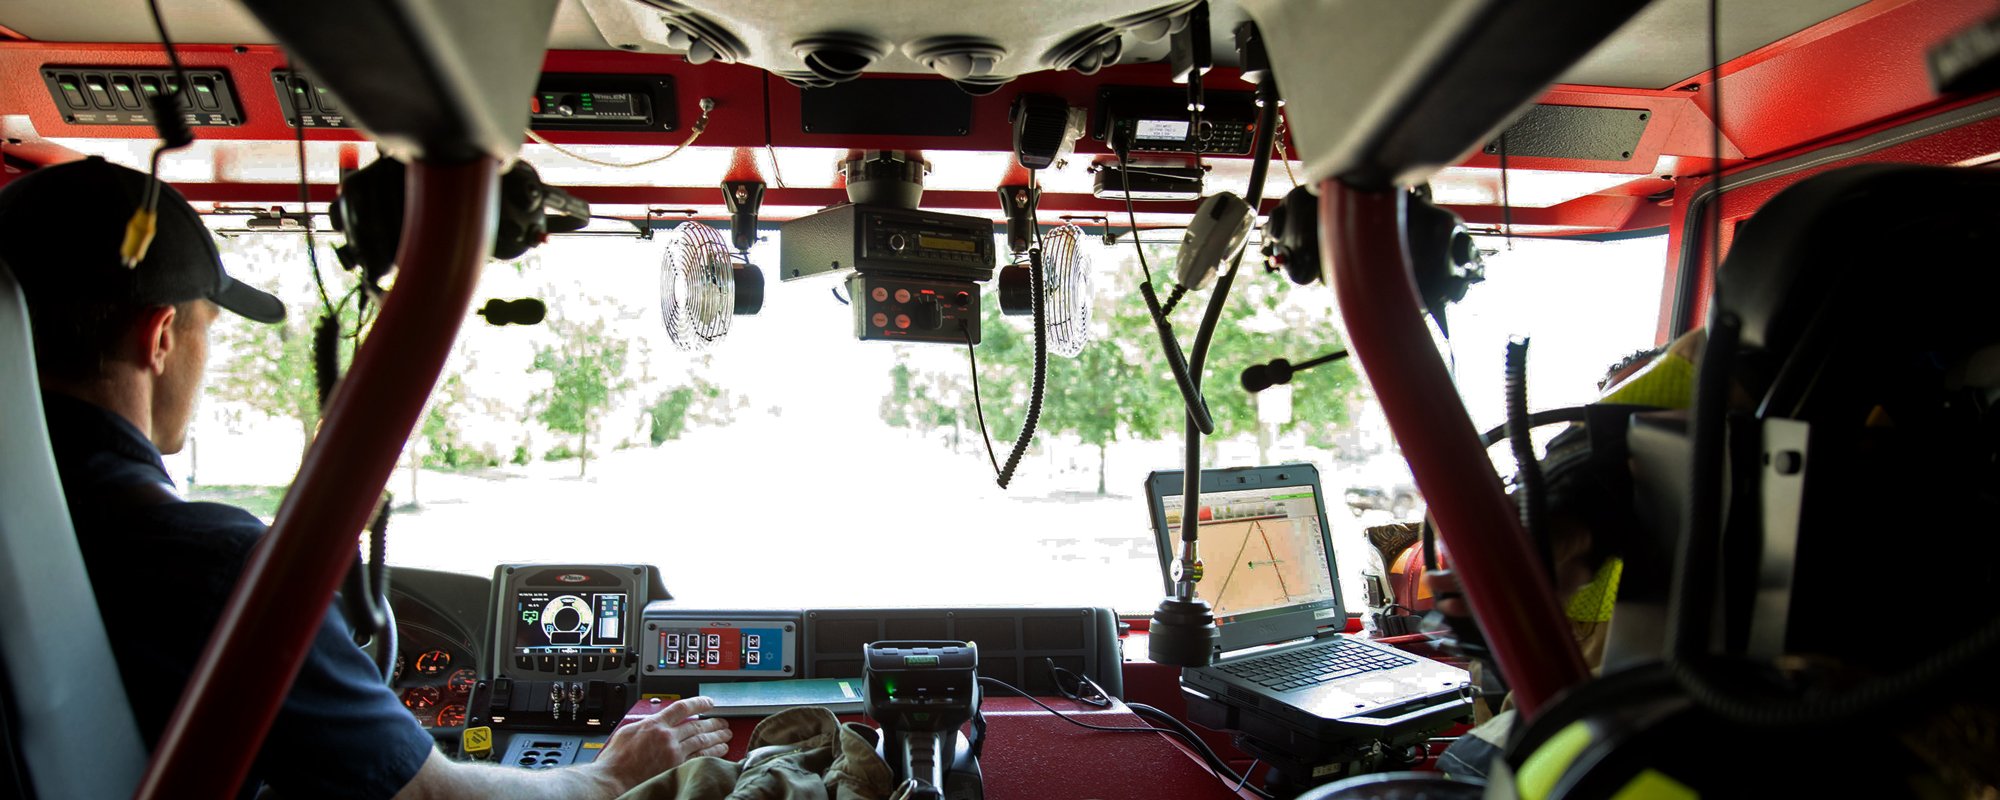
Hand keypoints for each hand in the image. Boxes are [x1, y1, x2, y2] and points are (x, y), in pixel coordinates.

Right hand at [591, 696, 731, 791]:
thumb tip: (658, 719)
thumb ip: (647, 723)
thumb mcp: (628, 731)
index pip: (682, 707)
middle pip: (697, 725)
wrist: (613, 780)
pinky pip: (700, 758)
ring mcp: (673, 753)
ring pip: (702, 741)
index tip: (709, 702)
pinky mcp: (676, 768)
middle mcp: (667, 737)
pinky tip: (720, 751)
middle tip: (723, 721)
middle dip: (713, 722)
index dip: (699, 702)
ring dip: (716, 737)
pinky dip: (712, 753)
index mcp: (654, 724)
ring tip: (726, 735)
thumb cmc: (616, 760)